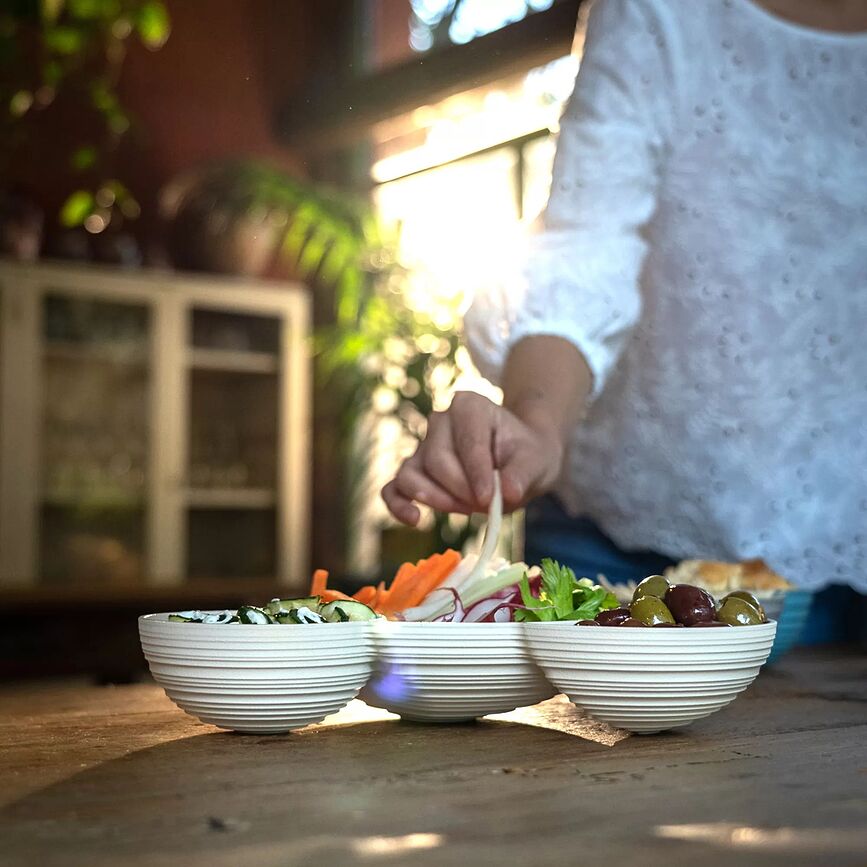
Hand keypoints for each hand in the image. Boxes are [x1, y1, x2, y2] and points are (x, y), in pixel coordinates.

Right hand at [381, 391, 564, 524]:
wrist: (518, 462)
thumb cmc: (526, 456)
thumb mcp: (537, 461)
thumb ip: (523, 474)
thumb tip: (508, 493)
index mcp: (470, 406)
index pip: (467, 440)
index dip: (476, 473)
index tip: (489, 498)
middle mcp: (440, 421)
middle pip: (437, 459)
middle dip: (460, 490)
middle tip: (486, 504)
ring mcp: (423, 446)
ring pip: (412, 474)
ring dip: (435, 499)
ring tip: (465, 509)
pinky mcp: (414, 472)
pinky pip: (394, 488)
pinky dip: (398, 505)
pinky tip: (414, 519)